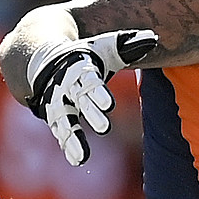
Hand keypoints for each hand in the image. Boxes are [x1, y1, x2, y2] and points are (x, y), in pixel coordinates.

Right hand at [24, 29, 156, 165]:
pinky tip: (77, 160)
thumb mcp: (104, 46)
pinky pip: (60, 132)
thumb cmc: (85, 54)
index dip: (97, 92)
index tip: (108, 104)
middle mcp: (66, 86)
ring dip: (72, 138)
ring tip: (82, 156)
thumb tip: (153, 39)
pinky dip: (68, 145)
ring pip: (63, 120)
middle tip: (104, 128)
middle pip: (78, 100)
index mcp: (80, 68)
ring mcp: (58, 102)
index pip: (89, 80)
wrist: (46, 57)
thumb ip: (128, 44)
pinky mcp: (55, 116)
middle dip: (90, 113)